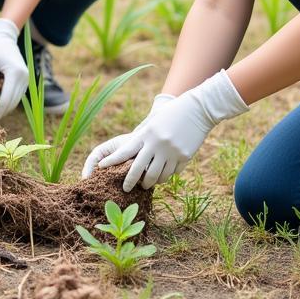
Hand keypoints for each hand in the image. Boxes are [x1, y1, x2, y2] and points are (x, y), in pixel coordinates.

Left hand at [0, 18, 28, 120]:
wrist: (6, 40)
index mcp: (15, 72)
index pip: (7, 97)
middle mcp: (24, 77)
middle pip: (13, 101)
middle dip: (2, 111)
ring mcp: (26, 79)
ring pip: (17, 100)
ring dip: (6, 108)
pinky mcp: (25, 80)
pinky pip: (17, 95)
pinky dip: (9, 101)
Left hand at [82, 72, 247, 191]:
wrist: (198, 109)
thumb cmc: (173, 113)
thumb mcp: (154, 122)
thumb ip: (143, 136)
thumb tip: (132, 154)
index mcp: (146, 134)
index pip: (125, 151)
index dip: (112, 161)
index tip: (101, 167)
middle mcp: (156, 144)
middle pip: (138, 169)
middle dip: (130, 181)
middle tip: (125, 188)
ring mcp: (171, 152)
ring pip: (156, 176)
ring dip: (150, 182)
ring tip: (146, 184)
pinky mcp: (184, 157)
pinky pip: (172, 173)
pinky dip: (167, 176)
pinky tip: (164, 175)